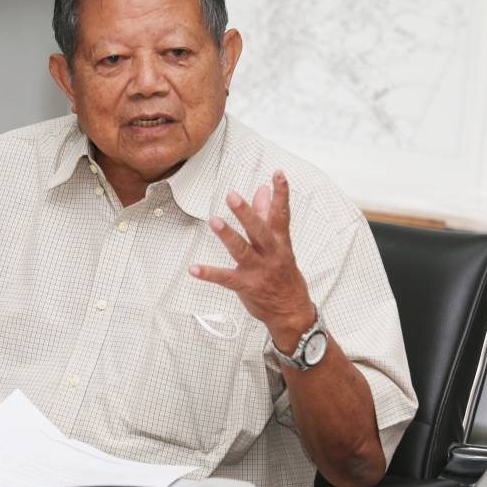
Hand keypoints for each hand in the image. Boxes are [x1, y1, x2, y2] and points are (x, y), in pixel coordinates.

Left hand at [189, 170, 315, 350]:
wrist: (291, 311)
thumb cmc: (284, 275)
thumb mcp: (280, 244)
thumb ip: (268, 216)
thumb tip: (262, 191)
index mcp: (280, 242)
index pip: (281, 214)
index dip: (281, 193)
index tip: (277, 174)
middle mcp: (270, 254)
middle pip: (259, 230)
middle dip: (247, 213)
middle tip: (233, 196)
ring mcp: (258, 271)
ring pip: (242, 251)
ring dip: (228, 236)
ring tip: (214, 221)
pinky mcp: (246, 286)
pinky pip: (226, 279)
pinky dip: (209, 274)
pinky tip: (194, 269)